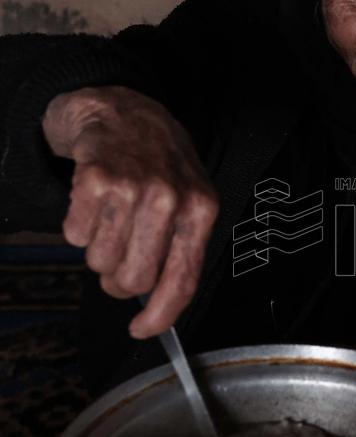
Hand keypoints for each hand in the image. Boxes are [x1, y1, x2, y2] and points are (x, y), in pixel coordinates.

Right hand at [42, 86, 218, 337]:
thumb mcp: (189, 196)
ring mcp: (134, 187)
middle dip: (118, 279)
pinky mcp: (95, 178)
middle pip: (134, 279)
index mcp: (201, 208)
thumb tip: (158, 302)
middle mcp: (171, 199)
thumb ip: (180, 245)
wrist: (122, 107)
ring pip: (100, 261)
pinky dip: (76, 225)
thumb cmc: (158, 158)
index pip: (183, 280)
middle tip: (118, 256)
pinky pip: (74, 235)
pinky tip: (92, 200)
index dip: (160, 315)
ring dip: (97, 249)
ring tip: (109, 218)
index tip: (142, 330)